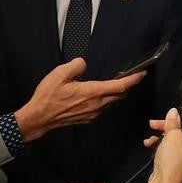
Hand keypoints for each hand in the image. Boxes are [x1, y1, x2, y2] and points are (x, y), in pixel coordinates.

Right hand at [13, 58, 144, 141]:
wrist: (39, 118)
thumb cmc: (48, 97)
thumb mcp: (59, 74)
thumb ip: (75, 66)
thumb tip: (83, 64)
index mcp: (92, 92)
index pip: (119, 86)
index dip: (133, 80)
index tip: (142, 73)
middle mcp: (96, 105)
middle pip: (119, 95)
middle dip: (127, 85)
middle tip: (133, 76)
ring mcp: (92, 113)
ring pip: (111, 102)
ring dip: (116, 93)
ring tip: (116, 84)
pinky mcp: (87, 119)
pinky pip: (102, 108)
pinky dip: (105, 100)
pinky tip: (99, 94)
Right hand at [131, 108, 181, 182]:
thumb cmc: (173, 159)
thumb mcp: (172, 136)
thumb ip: (173, 122)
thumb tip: (174, 112)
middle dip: (176, 120)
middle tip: (163, 117)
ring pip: (179, 134)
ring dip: (165, 130)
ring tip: (152, 126)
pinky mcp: (179, 157)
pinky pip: (172, 144)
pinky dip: (162, 142)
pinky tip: (149, 142)